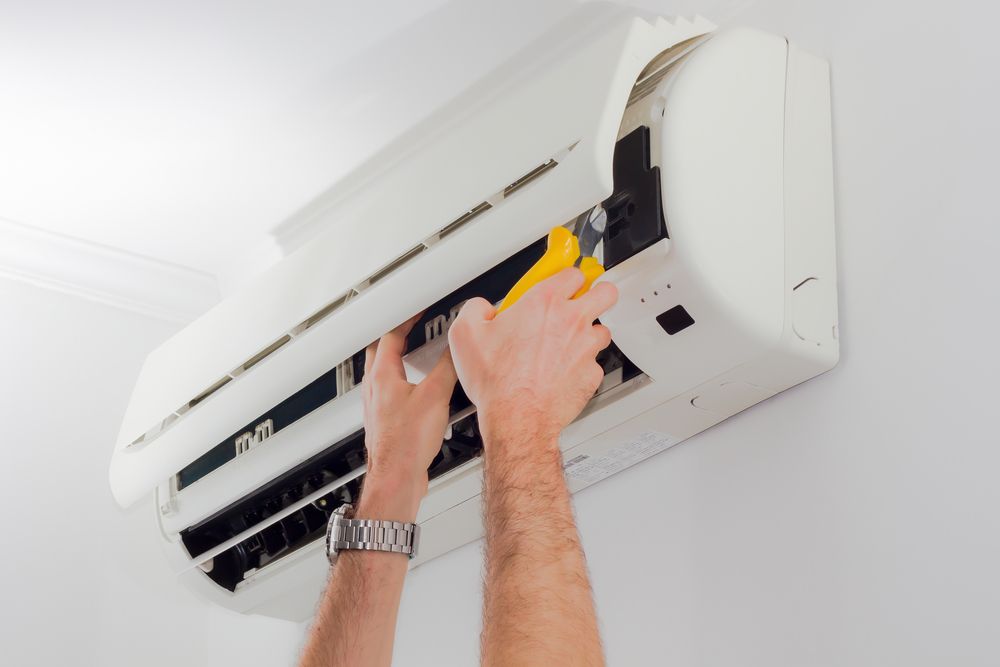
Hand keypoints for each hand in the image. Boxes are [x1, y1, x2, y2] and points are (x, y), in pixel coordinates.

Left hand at [359, 315, 457, 521]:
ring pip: (384, 374)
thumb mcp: (436, 396)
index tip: (419, 312)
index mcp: (383, 376)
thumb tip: (456, 347)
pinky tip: (418, 395)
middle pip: (380, 352)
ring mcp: (376, 406)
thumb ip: (447, 366)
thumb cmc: (406, 444)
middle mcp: (374, 389)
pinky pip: (390, 394)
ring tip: (416, 357)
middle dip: (396, 337)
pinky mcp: (384, 422)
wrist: (397, 478)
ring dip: (399, 361)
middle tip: (412, 329)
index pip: (391, 335)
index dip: (407, 320)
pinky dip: (403, 385)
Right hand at [447, 268, 617, 446]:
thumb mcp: (466, 333)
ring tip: (569, 341)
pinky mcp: (591, 374)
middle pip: (605, 291)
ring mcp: (585, 348)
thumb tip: (482, 308)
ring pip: (603, 329)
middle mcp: (571, 321)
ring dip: (589, 332)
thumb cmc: (498, 381)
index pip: (572, 272)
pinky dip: (583, 365)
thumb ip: (476, 309)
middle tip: (583, 300)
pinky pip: (595, 363)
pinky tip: (565, 370)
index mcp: (544, 303)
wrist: (516, 418)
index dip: (566, 276)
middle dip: (596, 293)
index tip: (561, 279)